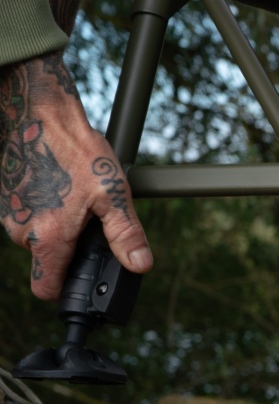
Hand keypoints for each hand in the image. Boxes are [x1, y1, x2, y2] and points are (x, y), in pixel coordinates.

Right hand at [1, 54, 151, 300]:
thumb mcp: (113, 194)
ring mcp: (8, 214)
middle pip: (47, 261)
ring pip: (37, 237)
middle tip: (89, 222)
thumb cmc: (75, 150)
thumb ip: (125, 235)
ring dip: (56, 225)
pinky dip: (43, 208)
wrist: (38, 113)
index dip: (66, 290)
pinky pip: (27, 216)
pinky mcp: (4, 198)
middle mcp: (20, 231)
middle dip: (69, 249)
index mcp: (47, 238)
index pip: (46, 289)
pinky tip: (57, 186)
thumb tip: (140, 265)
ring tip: (74, 197)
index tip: (82, 280)